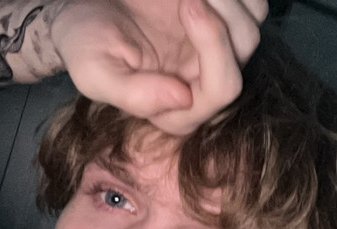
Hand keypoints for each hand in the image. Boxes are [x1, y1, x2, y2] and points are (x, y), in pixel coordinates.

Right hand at [50, 0, 267, 134]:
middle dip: (222, 18)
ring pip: (251, 30)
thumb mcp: (95, 72)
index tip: (187, 5)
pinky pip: (253, 8)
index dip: (214, 47)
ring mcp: (214, 54)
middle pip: (243, 55)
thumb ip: (134, 96)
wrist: (83, 9)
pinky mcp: (220, 25)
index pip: (222, 91)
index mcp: (178, 109)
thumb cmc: (86, 40)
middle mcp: (202, 85)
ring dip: (228, 1)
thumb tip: (183, 98)